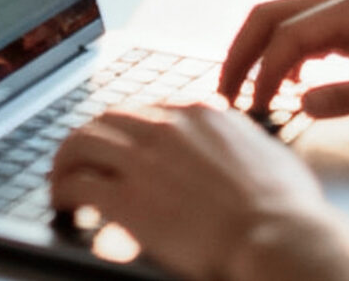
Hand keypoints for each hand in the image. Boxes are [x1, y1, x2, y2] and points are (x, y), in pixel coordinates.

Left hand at [50, 101, 348, 280]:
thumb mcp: (270, 154)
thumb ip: (244, 141)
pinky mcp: (127, 198)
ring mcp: (142, 160)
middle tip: (81, 161)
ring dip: (65, 163)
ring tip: (61, 181)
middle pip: (106, 119)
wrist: (279, 237)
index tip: (123, 149)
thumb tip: (242, 143)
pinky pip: (77, 184)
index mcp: (199, 113)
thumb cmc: (287, 210)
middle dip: (90, 141)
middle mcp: (165, 127)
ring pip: (80, 143)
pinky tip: (63, 205)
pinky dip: (63, 192)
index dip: (129, 132)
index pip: (147, 111)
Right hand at [220, 0, 348, 121]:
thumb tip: (300, 101)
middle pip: (271, 14)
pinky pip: (307, 29)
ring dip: (260, 50)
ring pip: (284, 18)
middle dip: (242, 51)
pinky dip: (286, 51)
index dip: (263, 73)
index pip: (287, 35)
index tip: (255, 108)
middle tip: (225, 91)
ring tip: (247, 88)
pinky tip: (291, 80)